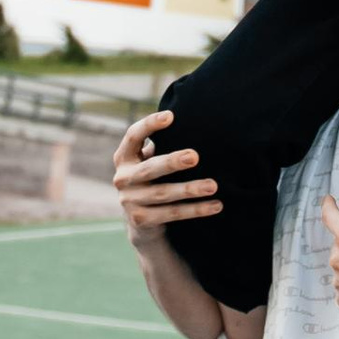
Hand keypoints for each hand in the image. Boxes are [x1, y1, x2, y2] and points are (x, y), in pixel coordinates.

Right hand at [114, 109, 220, 260]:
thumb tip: (196, 122)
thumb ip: (162, 145)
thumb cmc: (153, 179)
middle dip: (172, 162)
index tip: (171, 116)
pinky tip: (216, 205)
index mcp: (124, 157)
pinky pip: (172, 213)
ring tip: (213, 185)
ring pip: (163, 194)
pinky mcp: (141, 220)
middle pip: (149, 168)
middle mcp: (122, 178)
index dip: (149, 125)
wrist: (142, 222)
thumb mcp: (151, 160)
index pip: (133, 136)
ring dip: (190, 189)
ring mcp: (129, 201)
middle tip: (194, 156)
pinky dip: (195, 210)